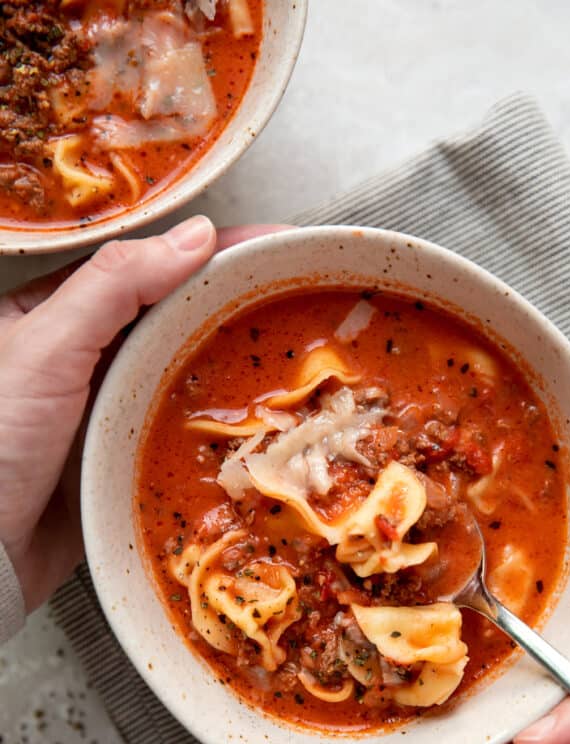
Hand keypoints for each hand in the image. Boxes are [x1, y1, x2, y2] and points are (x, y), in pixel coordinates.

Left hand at [0, 218, 286, 611]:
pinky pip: (180, 424)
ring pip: (184, 368)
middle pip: (174, 314)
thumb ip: (114, 286)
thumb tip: (196, 236)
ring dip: (234, 358)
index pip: (147, 264)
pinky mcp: (126, 454)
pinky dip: (218, 417)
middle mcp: (88, 355)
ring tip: (294, 347)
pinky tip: (254, 414)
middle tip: (296, 291)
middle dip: (234, 299)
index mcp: (60, 312)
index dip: (211, 249)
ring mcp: (110, 406)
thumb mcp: (46, 345)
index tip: (273, 242)